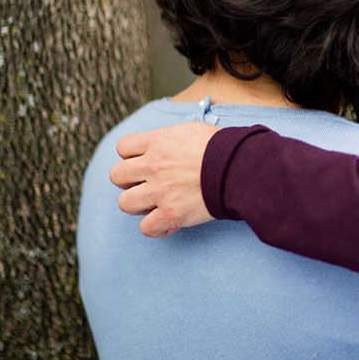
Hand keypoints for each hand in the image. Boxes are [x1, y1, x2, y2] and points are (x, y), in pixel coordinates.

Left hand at [109, 121, 219, 237]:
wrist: (241, 167)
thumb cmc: (224, 147)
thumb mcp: (194, 131)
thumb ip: (172, 139)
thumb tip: (168, 146)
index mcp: (159, 142)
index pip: (123, 147)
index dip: (132, 156)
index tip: (145, 161)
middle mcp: (154, 165)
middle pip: (117, 176)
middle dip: (130, 181)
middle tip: (148, 184)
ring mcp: (161, 191)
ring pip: (125, 203)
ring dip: (139, 205)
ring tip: (157, 204)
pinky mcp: (171, 213)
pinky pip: (146, 228)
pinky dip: (157, 228)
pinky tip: (169, 222)